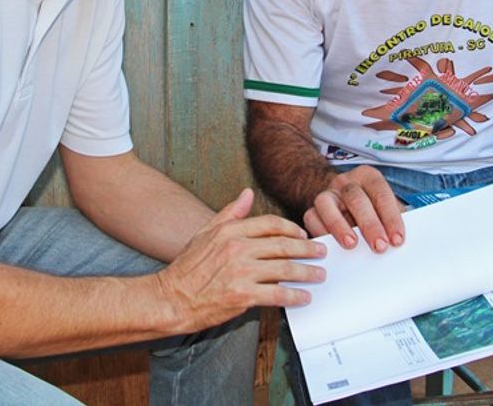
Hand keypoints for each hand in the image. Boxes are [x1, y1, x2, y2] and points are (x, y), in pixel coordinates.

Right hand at [155, 188, 326, 332]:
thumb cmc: (187, 268)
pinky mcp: (243, 296)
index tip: (302, 234)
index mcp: (230, 231)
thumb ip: (229, 213)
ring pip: (285, 269)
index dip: (291, 228)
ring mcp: (241, 272)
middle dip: (307, 249)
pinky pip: (277, 294)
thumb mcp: (205, 233)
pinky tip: (303, 297)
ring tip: (319, 274)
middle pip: (283, 245)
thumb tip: (247, 193)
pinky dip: (294, 296)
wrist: (171, 299)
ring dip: (307, 272)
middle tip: (321, 252)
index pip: (270, 224)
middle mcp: (237, 248)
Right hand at [302, 165, 404, 252]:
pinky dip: (320, 231)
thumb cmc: (371, 208)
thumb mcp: (386, 207)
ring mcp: (327, 194)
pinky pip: (311, 217)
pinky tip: (330, 247)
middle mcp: (345, 182)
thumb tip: (408, 240)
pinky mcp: (312, 209)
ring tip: (351, 245)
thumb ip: (396, 218)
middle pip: (355, 198)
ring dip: (340, 225)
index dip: (391, 217)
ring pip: (327, 203)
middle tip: (380, 247)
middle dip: (369, 224)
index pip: (380, 193)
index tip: (398, 240)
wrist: (341, 200)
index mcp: (368, 177)